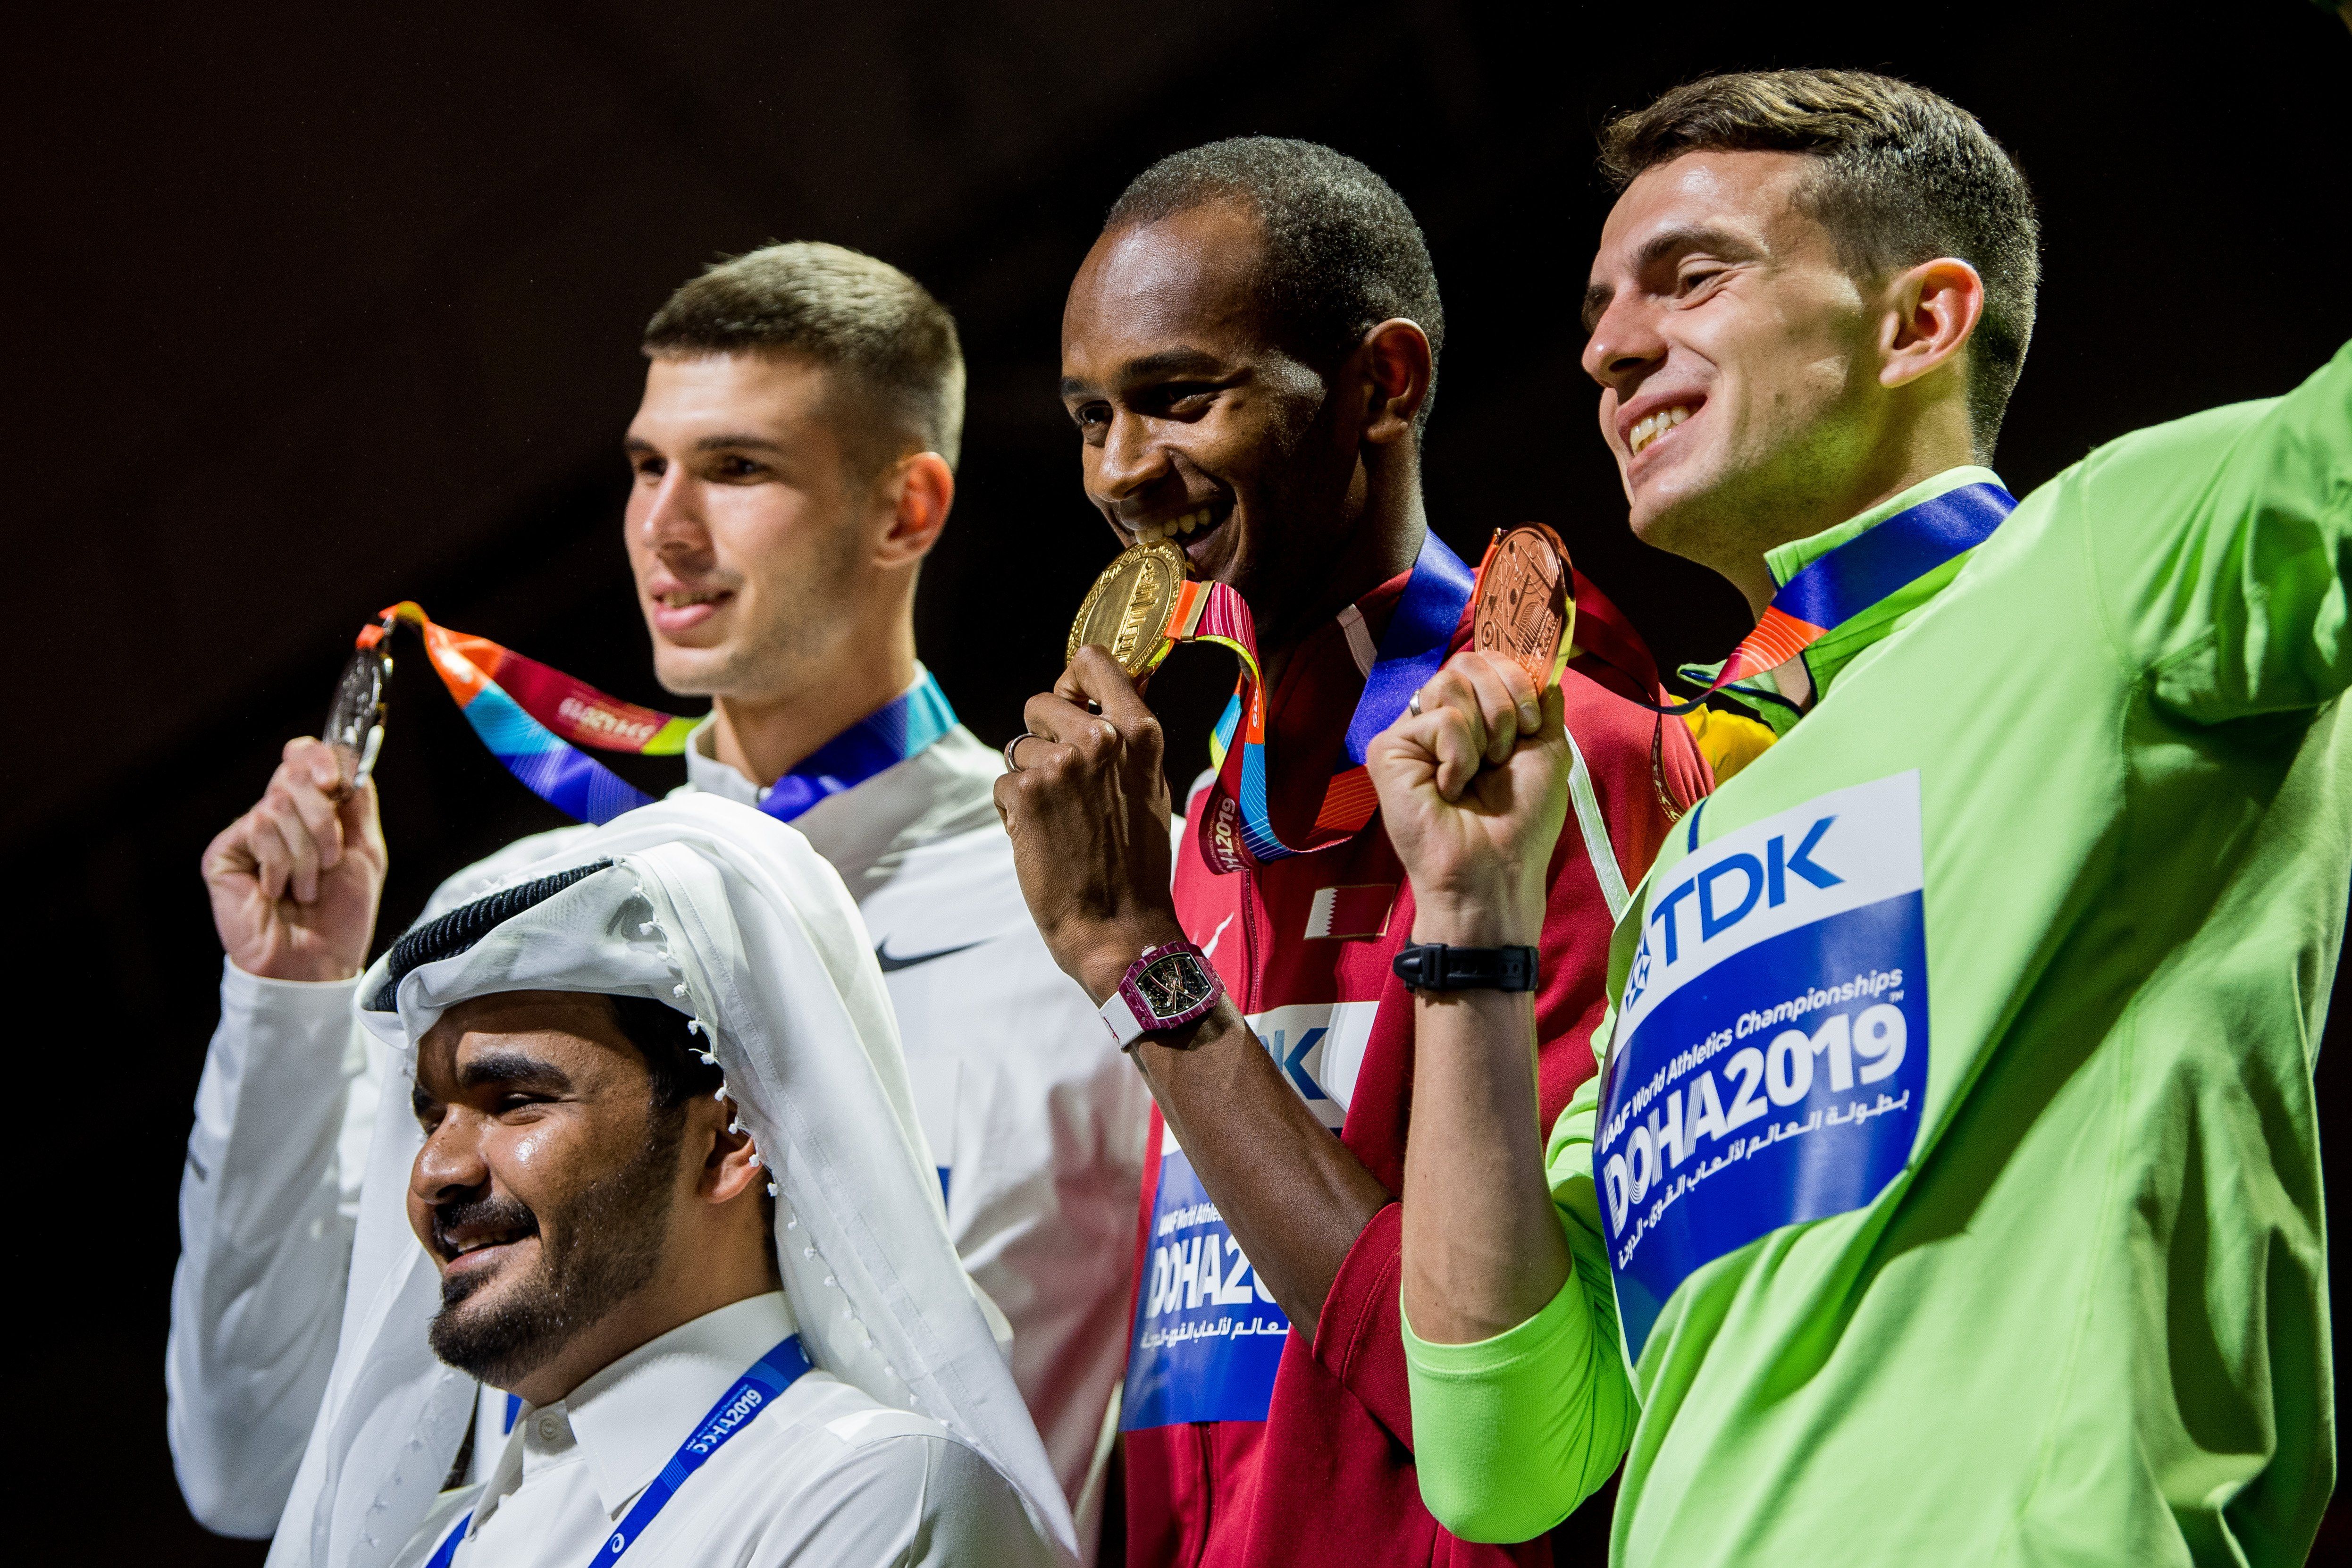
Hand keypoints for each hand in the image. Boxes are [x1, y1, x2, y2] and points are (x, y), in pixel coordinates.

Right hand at [203, 736, 387, 981]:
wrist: (316, 960)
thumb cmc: (341, 913)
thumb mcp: (365, 851)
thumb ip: (358, 802)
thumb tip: (349, 758)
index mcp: (310, 810)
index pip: (303, 757)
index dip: (319, 757)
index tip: (335, 780)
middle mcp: (276, 815)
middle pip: (293, 774)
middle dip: (324, 819)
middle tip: (331, 860)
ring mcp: (248, 833)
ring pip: (278, 805)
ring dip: (306, 853)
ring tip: (306, 888)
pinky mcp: (223, 853)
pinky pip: (257, 829)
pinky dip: (280, 864)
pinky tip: (278, 892)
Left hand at [993, 646, 1184, 1001]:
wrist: (1118, 925)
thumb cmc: (1137, 862)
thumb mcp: (1150, 786)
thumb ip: (1128, 737)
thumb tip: (1115, 688)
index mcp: (1139, 732)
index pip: (1092, 660)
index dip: (1072, 680)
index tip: (1072, 704)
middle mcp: (1100, 739)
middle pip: (1041, 702)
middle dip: (1042, 739)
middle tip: (1064, 786)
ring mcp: (1060, 766)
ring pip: (1018, 749)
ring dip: (1029, 782)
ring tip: (1060, 821)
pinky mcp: (1025, 794)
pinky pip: (1002, 784)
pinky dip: (1014, 812)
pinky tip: (1042, 839)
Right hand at [1366, 650, 1569, 946]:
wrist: (1495, 872)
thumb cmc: (1521, 824)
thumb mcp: (1547, 751)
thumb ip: (1543, 704)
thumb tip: (1541, 666)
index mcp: (1473, 718)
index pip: (1486, 659)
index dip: (1516, 680)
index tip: (1530, 726)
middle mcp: (1436, 720)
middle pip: (1468, 662)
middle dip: (1504, 706)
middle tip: (1502, 758)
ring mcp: (1410, 734)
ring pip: (1451, 683)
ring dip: (1484, 734)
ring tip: (1475, 776)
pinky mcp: (1388, 750)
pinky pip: (1439, 720)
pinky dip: (1460, 756)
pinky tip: (1449, 789)